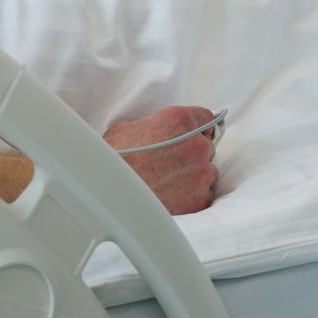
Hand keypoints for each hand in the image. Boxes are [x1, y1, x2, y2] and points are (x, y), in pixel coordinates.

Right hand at [103, 105, 219, 215]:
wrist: (109, 195)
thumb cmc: (113, 162)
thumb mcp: (127, 129)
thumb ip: (152, 124)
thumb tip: (154, 128)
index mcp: (180, 121)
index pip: (206, 119)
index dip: (198, 129)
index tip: (194, 137)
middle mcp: (196, 144)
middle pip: (206, 147)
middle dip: (192, 155)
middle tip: (171, 165)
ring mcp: (201, 172)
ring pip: (208, 172)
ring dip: (194, 177)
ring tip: (169, 183)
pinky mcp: (200, 198)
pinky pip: (205, 195)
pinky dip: (193, 197)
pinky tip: (173, 197)